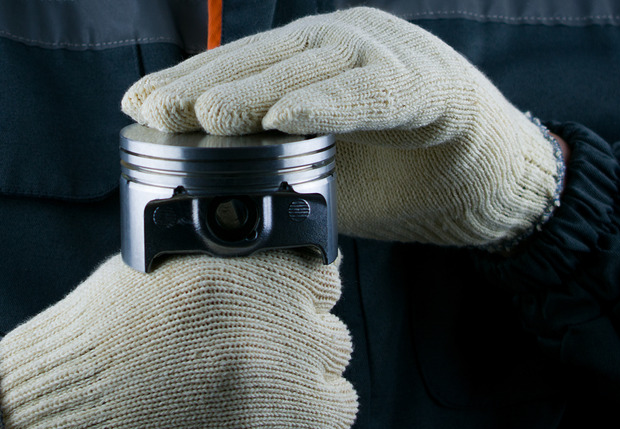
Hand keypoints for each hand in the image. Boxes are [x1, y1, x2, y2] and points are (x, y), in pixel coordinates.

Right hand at [0, 251, 355, 428]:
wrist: (71, 399)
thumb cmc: (111, 332)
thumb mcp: (172, 267)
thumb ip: (241, 267)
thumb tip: (296, 268)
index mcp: (251, 277)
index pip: (325, 276)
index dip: (304, 293)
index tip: (288, 307)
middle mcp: (275, 332)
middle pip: (332, 337)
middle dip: (303, 345)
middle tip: (264, 355)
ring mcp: (281, 395)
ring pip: (338, 395)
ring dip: (310, 392)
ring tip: (265, 393)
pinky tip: (265, 420)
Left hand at [122, 7, 564, 246]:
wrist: (483, 189)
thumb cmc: (393, 178)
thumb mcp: (317, 176)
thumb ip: (271, 171)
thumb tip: (205, 190)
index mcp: (317, 63)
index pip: (244, 67)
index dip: (190, 82)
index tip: (137, 105)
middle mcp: (349, 46)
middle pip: (267, 59)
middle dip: (206, 84)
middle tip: (154, 110)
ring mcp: (392, 59)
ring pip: (314, 66)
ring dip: (257, 90)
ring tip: (206, 116)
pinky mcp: (434, 89)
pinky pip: (374, 94)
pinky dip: (331, 105)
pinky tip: (287, 120)